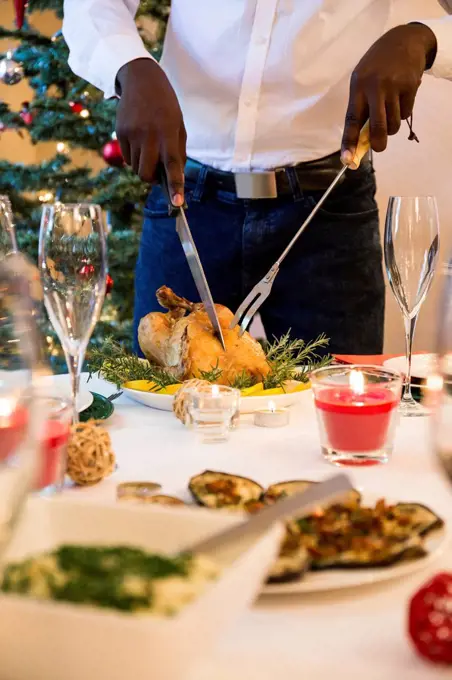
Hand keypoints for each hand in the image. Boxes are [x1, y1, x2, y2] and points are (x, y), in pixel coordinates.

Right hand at [116, 58, 185, 205]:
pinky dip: (133, 157)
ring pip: (135, 168)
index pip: (172, 165)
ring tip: (149, 149)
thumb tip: (173, 178)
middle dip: (151, 179)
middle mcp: (149, 135)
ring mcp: (132, 134)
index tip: (177, 203)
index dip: (175, 186)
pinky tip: (138, 142)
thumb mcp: (178, 126)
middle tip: (157, 172)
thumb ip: (177, 152)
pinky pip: (126, 157)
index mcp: (168, 133)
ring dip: (142, 166)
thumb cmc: (165, 106)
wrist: (141, 79)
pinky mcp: (120, 132)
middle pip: (146, 174)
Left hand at [341, 24, 436, 164]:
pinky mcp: (410, 87)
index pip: (352, 119)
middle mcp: (375, 86)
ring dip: (392, 126)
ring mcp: (394, 86)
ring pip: (393, 124)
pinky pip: (406, 114)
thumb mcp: (361, 79)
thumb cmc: (376, 66)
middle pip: (377, 127)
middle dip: (378, 143)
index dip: (349, 141)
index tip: (347, 159)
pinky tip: (400, 98)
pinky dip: (402, 112)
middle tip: (378, 147)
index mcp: (358, 86)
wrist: (403, 40)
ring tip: (389, 111)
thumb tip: (360, 141)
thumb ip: (360, 107)